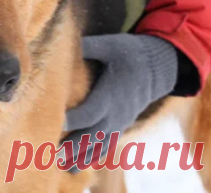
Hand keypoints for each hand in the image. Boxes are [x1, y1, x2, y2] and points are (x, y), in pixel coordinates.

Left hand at [62, 34, 178, 168]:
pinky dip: (91, 158)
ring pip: (99, 145)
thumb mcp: (112, 45)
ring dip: (81, 156)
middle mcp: (115, 113)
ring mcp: (118, 123)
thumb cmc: (129, 54)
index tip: (59, 121)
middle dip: (74, 145)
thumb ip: (91, 46)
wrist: (155, 70)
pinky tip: (75, 168)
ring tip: (61, 166)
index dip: (77, 118)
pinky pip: (105, 147)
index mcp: (111, 94)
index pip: (92, 111)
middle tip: (54, 153)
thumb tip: (70, 42)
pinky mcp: (118, 126)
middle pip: (93, 134)